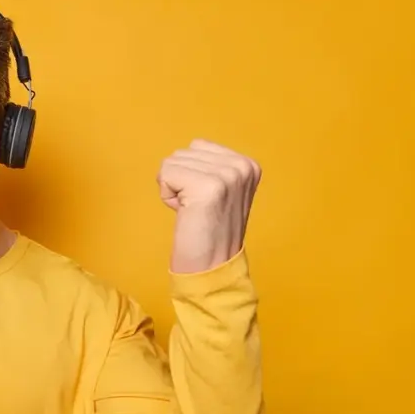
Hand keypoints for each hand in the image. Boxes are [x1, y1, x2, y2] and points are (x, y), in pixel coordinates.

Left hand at [157, 139, 261, 273]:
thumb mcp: (224, 191)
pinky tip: (185, 213)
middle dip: (181, 180)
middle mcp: (241, 166)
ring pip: (172, 162)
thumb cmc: (210, 231)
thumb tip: (191, 149)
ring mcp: (226, 175)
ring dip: (174, 188)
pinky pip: (166, 173)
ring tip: (193, 211)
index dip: (191, 174)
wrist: (212, 267)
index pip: (197, 147)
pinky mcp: (207, 186)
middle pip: (183, 153)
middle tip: (197, 209)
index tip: (206, 201)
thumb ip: (213, 167)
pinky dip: (167, 195)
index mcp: (248, 164)